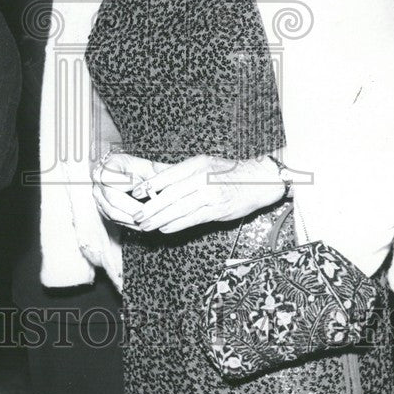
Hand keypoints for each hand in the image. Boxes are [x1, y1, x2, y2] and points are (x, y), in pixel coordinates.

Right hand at [91, 151, 158, 229]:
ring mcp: (98, 197)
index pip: (110, 177)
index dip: (127, 184)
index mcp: (108, 165)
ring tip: (149, 222)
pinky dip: (129, 224)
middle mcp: (98, 182)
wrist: (121, 173)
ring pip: (113, 212)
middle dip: (134, 208)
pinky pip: (114, 220)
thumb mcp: (147, 166)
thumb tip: (178, 175)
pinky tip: (143, 225)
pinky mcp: (102, 209)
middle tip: (151, 213)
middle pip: (113, 199)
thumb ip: (159, 171)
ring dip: (132, 219)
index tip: (146, 190)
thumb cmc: (136, 169)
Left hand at [130, 154, 284, 234]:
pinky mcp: (217, 209)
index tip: (135, 193)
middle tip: (136, 215)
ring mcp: (210, 194)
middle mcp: (202, 177)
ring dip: (160, 218)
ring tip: (146, 225)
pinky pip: (193, 218)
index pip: (168, 175)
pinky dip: (177, 224)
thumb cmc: (229, 173)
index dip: (150, 185)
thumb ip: (184, 173)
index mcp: (197, 164)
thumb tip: (158, 183)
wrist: (258, 180)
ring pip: (179, 208)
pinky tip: (165, 228)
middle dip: (151, 206)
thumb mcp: (205, 164)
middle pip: (170, 194)